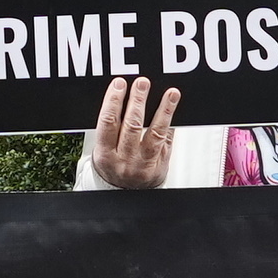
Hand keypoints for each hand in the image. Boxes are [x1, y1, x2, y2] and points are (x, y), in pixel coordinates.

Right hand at [84, 75, 180, 190]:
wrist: (127, 193)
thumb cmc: (114, 166)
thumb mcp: (104, 150)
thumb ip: (111, 127)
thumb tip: (125, 95)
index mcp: (105, 154)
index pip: (108, 123)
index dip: (113, 101)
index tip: (119, 84)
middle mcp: (124, 160)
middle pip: (132, 126)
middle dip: (137, 101)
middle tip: (142, 83)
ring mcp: (144, 163)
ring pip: (155, 133)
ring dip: (163, 110)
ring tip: (170, 93)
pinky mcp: (160, 164)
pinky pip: (167, 140)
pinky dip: (171, 122)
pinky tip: (174, 109)